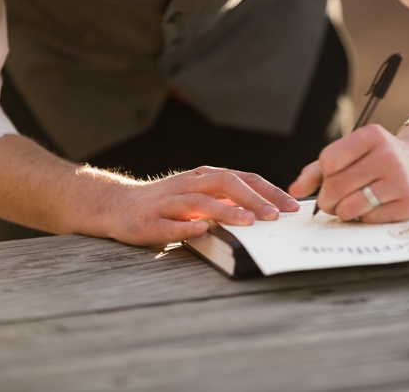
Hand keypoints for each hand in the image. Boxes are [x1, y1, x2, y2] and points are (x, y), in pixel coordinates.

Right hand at [90, 166, 299, 245]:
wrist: (115, 205)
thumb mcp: (201, 195)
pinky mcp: (149, 221)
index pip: (243, 179)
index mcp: (205, 178)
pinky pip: (170, 224)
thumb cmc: (168, 204)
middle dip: (253, 198)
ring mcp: (168, 202)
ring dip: (225, 211)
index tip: (292, 206)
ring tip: (248, 221)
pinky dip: (186, 227)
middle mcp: (188, 185)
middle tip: (276, 215)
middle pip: (225, 184)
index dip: (269, 191)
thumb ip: (228, 199)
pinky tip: (202, 231)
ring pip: (199, 202)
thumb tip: (269, 210)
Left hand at [288, 125, 408, 222]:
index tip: (333, 176)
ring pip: (349, 207)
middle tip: (331, 201)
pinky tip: (373, 206)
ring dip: (342, 211)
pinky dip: (365, 217)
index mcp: (372, 136)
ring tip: (349, 205)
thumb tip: (295, 190)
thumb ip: (319, 169)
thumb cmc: (380, 157)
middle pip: (335, 186)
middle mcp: (389, 156)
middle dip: (326, 199)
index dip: (325, 174)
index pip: (328, 161)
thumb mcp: (353, 153)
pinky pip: (369, 219)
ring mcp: (401, 181)